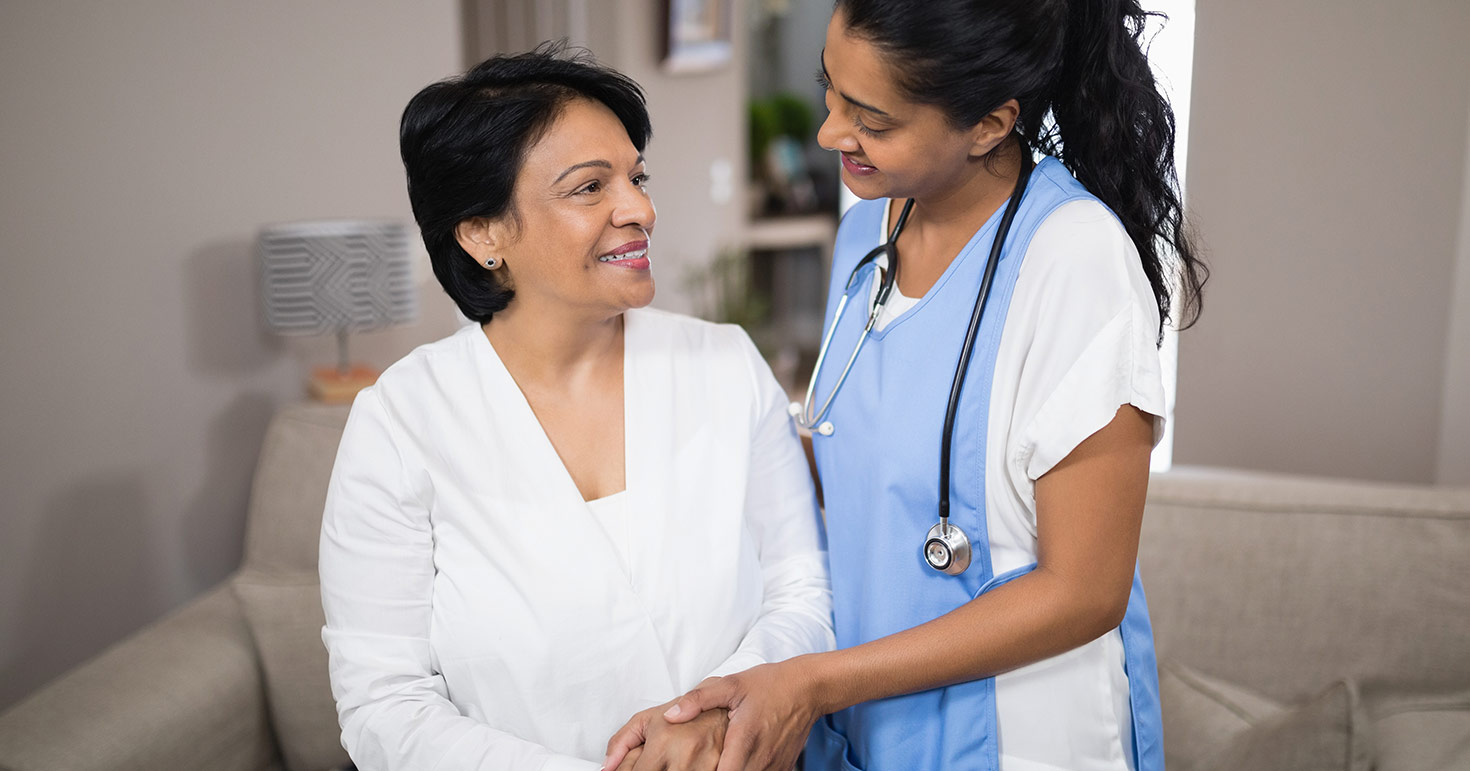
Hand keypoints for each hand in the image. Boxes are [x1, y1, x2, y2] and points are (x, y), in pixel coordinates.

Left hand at [604, 702, 727, 770]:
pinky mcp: (719, 769)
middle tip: (656, 766)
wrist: (723, 708)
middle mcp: (685, 754)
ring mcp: (706, 764)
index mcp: (664, 741)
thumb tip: (606, 768)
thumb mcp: (646, 721)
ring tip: (667, 766)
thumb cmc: (682, 715)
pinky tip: (682, 767)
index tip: (637, 770)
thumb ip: (621, 743)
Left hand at [609, 660, 820, 770]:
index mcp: (744, 740)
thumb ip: (698, 700)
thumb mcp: (730, 684)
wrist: (807, 688)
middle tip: (701, 765)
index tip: (692, 768)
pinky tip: (737, 763)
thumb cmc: (768, 684)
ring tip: (718, 763)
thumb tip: (669, 716)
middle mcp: (761, 759)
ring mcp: (774, 766)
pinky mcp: (782, 768)